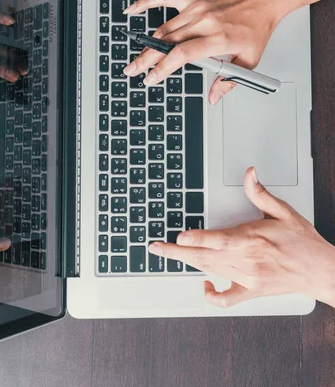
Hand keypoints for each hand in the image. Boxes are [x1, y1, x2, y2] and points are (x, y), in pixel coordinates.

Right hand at [123, 0, 284, 103]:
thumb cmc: (258, 24)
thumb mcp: (250, 59)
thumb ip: (230, 80)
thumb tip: (215, 96)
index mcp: (217, 38)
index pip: (182, 55)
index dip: (163, 68)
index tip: (151, 78)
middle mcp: (204, 21)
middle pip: (167, 43)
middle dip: (147, 59)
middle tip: (133, 71)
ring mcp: (196, 7)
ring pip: (164, 28)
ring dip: (147, 43)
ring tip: (138, 56)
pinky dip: (145, 4)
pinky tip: (132, 11)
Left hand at [149, 167, 334, 307]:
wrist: (320, 269)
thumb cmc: (301, 240)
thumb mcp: (282, 210)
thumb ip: (260, 193)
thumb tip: (249, 173)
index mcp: (251, 239)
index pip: (217, 240)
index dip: (196, 239)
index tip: (179, 238)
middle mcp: (246, 260)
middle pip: (205, 257)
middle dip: (177, 252)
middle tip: (156, 247)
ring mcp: (247, 278)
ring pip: (210, 271)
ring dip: (187, 263)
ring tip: (169, 255)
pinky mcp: (251, 291)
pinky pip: (227, 299)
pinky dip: (212, 295)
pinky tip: (205, 285)